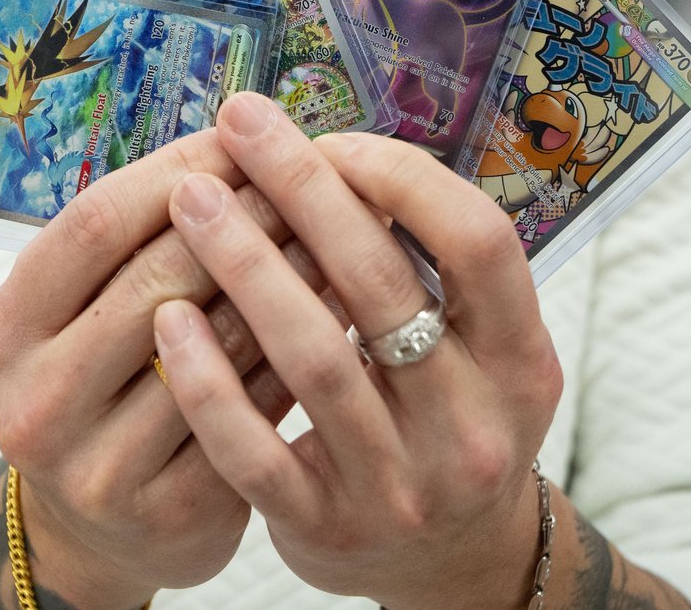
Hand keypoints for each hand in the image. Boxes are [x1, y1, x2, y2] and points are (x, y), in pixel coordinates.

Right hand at [0, 128, 324, 608]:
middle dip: (245, 215)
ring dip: (286, 274)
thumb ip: (131, 246)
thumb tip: (234, 144)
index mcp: (3, 335)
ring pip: (216, 343)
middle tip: (309, 175)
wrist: (100, 530)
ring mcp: (98, 467)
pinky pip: (253, 407)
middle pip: (157, 278)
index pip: (93, 223)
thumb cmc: (103, 389)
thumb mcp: (78, 319)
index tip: (240, 137)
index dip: (176, 171)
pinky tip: (339, 309)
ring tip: (338, 227)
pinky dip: (298, 346)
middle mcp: (35, 403)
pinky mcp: (171, 513)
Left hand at [152, 93, 563, 609]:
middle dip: (303, 191)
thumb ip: (422, 268)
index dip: (401, 178)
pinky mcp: (326, 529)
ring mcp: (400, 485)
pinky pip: (255, 452)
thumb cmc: (445, 419)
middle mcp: (472, 426)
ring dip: (245, 266)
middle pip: (382, 285)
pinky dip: (209, 381)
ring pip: (315, 359)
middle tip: (240, 125)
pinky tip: (169, 319)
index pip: (478, 241)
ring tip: (191, 199)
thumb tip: (325, 153)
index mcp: (521, 361)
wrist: (450, 565)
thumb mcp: (477, 351)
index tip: (330, 140)